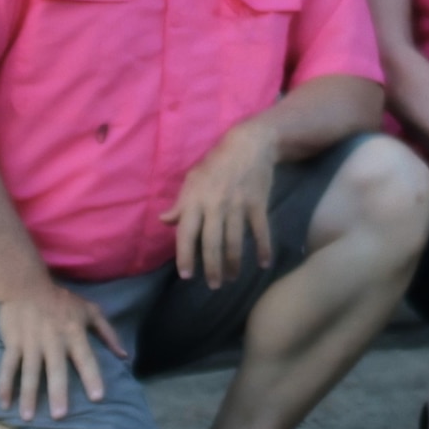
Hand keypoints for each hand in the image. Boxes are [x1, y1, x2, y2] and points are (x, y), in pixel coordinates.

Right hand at [0, 276, 122, 421]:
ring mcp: (31, 344)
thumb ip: (108, 333)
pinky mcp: (13, 344)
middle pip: (56, 370)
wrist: (25, 285)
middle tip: (59, 416)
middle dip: (58, 393)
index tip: (97, 397)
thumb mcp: (90, 310)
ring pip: (30, 373)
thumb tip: (124, 355)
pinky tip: (4, 404)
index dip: (92, 377)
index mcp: (74, 333)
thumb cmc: (61, 300)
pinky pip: (8, 367)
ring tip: (28, 417)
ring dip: (28, 395)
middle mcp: (53, 341)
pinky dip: (4, 386)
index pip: (85, 358)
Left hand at [166, 126, 286, 287]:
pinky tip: (264, 263)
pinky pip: (260, 230)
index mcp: (195, 200)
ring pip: (234, 241)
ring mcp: (237, 205)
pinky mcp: (257, 203)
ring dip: (234, 263)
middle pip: (211, 243)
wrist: (249, 143)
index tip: (186, 275)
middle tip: (214, 285)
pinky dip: (263, 248)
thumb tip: (165, 220)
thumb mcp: (193, 179)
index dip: (185, 256)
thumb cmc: (217, 163)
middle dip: (212, 268)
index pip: (186, 233)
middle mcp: (214, 205)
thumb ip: (180, 203)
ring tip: (232, 277)